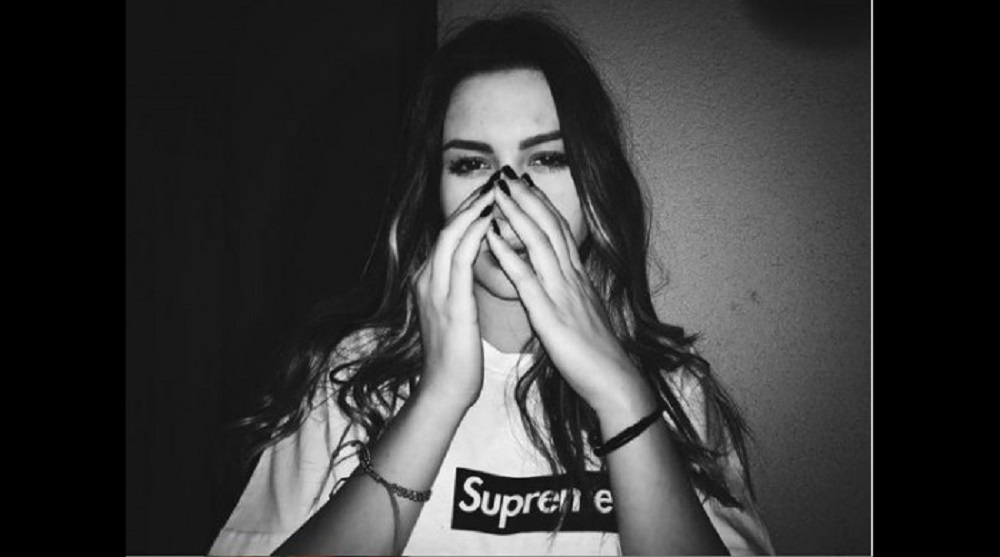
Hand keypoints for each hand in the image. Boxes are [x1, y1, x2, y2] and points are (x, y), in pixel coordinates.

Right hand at [412, 175, 497, 409]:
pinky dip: (474, 235)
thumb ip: (460, 290)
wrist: (444, 390)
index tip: (492, 191)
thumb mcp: (457, 314)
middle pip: (448, 227)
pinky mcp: (449, 302)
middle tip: (496, 179)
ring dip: (474, 210)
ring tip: (496, 189)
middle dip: (472, 201)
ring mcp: (435, 289)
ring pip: (451, 236)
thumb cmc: (456, 358)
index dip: (470, 211)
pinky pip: (460, 259)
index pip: (449, 235)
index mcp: (430, 282)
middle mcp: (427, 279)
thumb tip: (474, 273)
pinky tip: (490, 220)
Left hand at [486, 174, 656, 418]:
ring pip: (539, 243)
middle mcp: (572, 279)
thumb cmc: (597, 355)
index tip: (525, 184)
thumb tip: (562, 283)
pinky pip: (526, 278)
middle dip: (527, 198)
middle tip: (507, 174)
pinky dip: (508, 254)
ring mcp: (563, 294)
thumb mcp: (584, 315)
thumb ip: (571, 295)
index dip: (542, 206)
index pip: (560, 232)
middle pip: (550, 228)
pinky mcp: (551, 315)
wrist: (614, 382)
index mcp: (579, 279)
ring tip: (497, 193)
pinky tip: (491, 237)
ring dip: (517, 214)